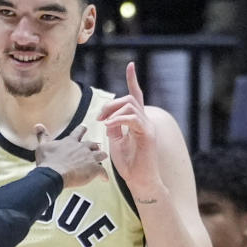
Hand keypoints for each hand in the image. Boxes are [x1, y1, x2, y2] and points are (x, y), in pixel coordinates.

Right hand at [34, 125, 107, 186]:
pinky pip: (102, 172)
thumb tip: (38, 126)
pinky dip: (104, 175)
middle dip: (94, 146)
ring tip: (102, 158)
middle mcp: (82, 148)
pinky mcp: (94, 169)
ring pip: (101, 155)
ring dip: (102, 156)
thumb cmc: (48, 161)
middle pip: (93, 144)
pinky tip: (104, 178)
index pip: (79, 131)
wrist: (54, 174)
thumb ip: (42, 136)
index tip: (84, 128)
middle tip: (95, 147)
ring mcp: (89, 158)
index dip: (82, 129)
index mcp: (70, 142)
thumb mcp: (42, 146)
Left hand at [98, 62, 162, 197]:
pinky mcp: (148, 135)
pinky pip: (132, 118)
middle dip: (110, 104)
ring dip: (113, 111)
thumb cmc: (129, 164)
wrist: (140, 181)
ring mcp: (148, 127)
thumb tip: (108, 118)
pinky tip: (109, 126)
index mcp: (138, 121)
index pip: (136, 97)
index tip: (130, 65)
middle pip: (129, 99)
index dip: (133, 80)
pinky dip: (119, 119)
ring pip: (131, 105)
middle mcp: (145, 121)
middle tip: (98, 118)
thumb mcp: (116, 141)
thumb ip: (114, 127)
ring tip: (103, 123)